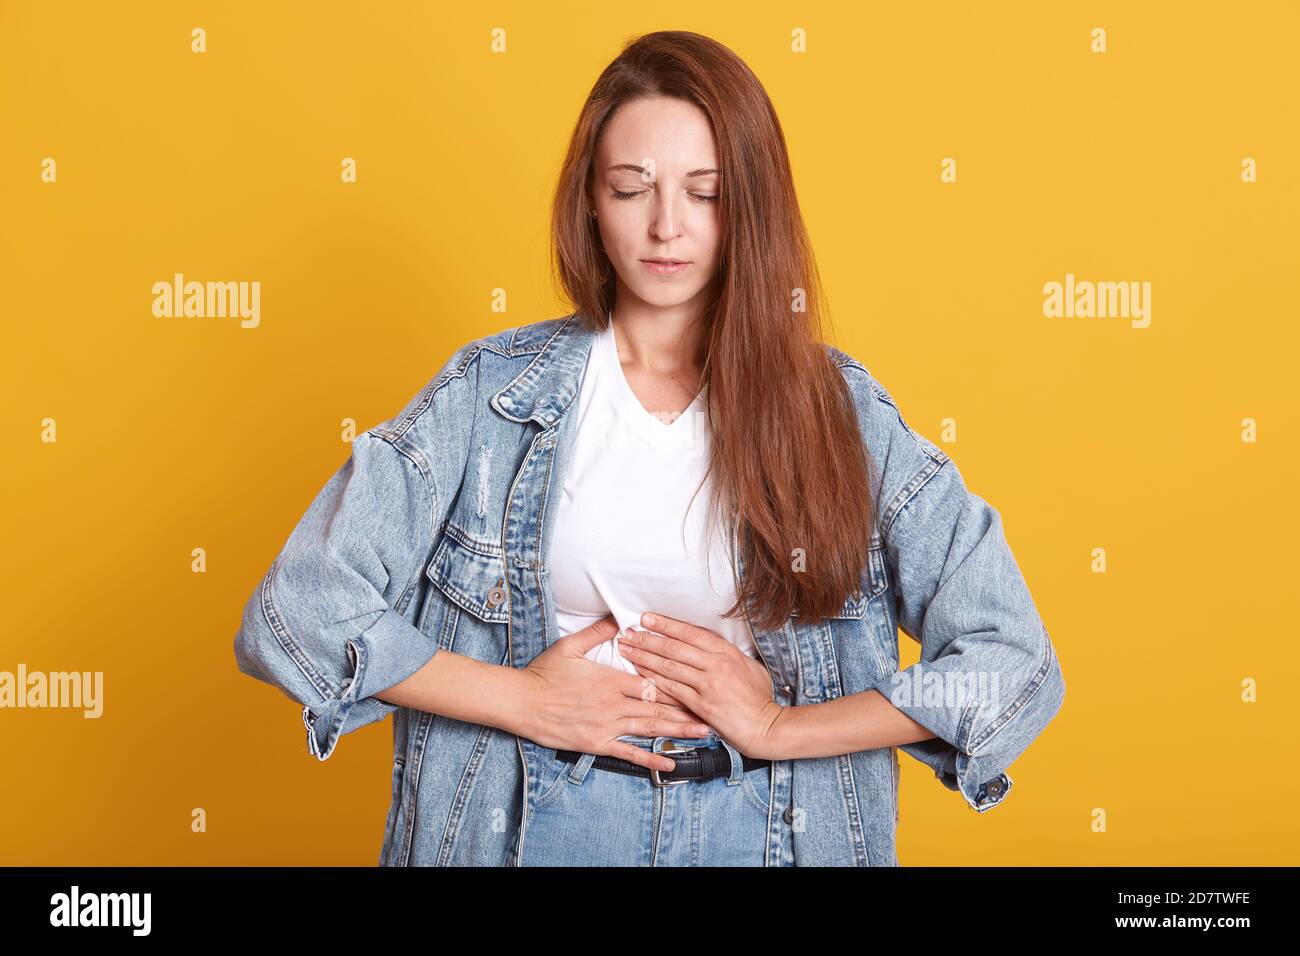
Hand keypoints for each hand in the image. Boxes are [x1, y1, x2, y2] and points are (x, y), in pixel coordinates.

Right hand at [518, 614, 711, 771]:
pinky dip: (651, 759)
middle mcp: (613, 703)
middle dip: (688, 710)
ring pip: (649, 729)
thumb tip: (619, 618)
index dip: (676, 684)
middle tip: (714, 713)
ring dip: (678, 732)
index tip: (697, 683)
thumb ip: (597, 632)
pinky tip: (670, 764)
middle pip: (658, 707)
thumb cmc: (544, 673)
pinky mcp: (598, 743)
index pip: (651, 681)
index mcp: (611, 679)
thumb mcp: (569, 646)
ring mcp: (607, 725)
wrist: (521, 702)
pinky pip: (629, 753)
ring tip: (703, 733)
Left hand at [617, 612, 785, 759]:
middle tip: (627, 632)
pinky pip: (672, 690)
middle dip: (647, 639)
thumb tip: (709, 645)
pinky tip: (640, 674)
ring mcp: (709, 685)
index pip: (690, 633)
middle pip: (674, 647)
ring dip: (644, 657)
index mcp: (727, 652)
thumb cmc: (759, 697)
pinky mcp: (702, 706)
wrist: (766, 727)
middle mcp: (716, 665)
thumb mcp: (749, 666)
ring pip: (669, 666)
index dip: (666, 624)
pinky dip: (654, 681)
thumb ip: (728, 654)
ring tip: (626, 650)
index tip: (646, 618)